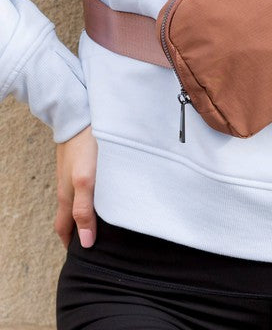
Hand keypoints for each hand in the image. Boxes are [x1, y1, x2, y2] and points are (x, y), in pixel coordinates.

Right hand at [54, 124, 97, 249]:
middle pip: (71, 217)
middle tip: (95, 243)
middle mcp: (68, 188)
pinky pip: (84, 187)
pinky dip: (92, 197)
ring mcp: (73, 175)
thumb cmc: (84, 149)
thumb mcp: (85, 182)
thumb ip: (84, 210)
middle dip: (78, 232)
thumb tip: (85, 242)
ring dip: (87, 213)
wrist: (78, 116)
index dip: (71, 244)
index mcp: (67, 198)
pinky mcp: (81, 163)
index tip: (83, 258)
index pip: (65, 230)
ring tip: (103, 222)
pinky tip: (105, 194)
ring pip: (78, 201)